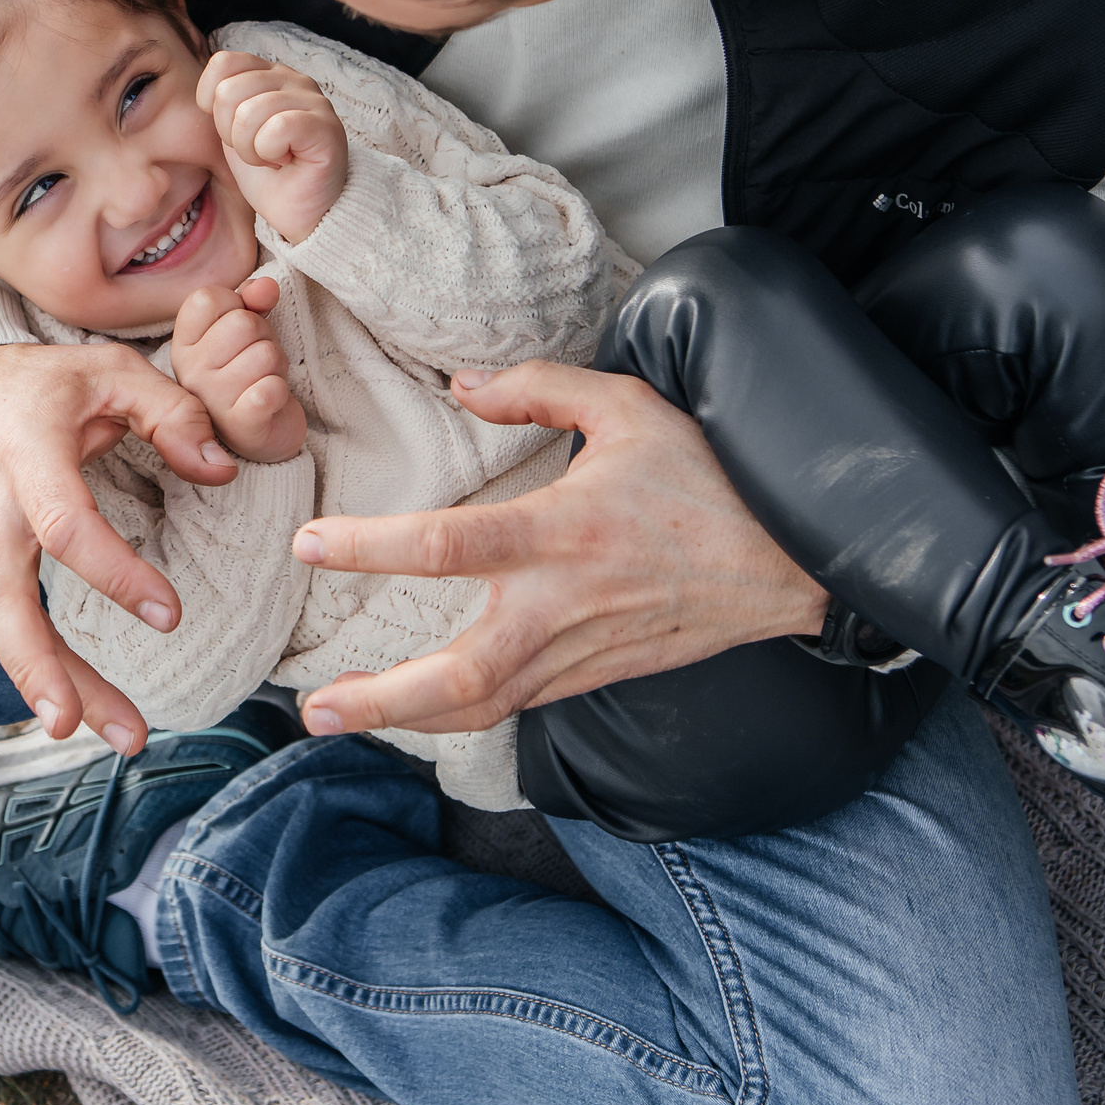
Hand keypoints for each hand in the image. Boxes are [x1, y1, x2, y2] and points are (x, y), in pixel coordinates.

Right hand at [0, 342, 238, 753]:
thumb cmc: (41, 383)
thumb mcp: (110, 372)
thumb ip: (172, 412)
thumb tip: (223, 469)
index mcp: (27, 453)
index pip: (65, 526)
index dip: (115, 574)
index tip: (171, 616)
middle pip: (0, 600)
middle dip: (36, 665)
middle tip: (75, 725)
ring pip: (0, 626)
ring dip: (47, 685)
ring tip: (115, 733)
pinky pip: (2, 623)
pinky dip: (37, 668)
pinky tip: (84, 706)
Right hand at [172, 277, 306, 463]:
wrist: (264, 431)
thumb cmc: (249, 371)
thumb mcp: (247, 328)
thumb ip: (252, 299)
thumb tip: (266, 287)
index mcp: (183, 344)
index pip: (208, 299)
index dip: (236, 305)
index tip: (237, 332)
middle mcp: (190, 372)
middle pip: (242, 323)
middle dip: (264, 337)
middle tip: (257, 360)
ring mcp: (212, 401)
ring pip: (265, 354)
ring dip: (276, 366)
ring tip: (263, 380)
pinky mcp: (241, 426)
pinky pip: (270, 390)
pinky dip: (279, 391)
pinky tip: (270, 401)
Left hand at [198, 50, 349, 242]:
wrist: (300, 215)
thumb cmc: (268, 175)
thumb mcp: (231, 132)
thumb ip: (221, 103)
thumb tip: (208, 90)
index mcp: (269, 74)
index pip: (223, 63)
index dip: (213, 104)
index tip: (232, 132)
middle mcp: (293, 79)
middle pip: (228, 90)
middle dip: (230, 134)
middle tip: (256, 151)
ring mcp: (313, 100)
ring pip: (248, 112)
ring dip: (251, 149)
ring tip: (271, 158)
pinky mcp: (325, 127)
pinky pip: (276, 129)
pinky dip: (269, 153)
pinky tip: (285, 161)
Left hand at [286, 362, 828, 734]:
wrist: (796, 563)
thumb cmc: (711, 478)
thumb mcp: (630, 407)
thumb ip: (539, 386)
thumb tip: (461, 385)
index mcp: (564, 532)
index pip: (446, 545)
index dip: (369, 547)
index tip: (309, 543)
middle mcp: (564, 606)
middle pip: (460, 675)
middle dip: (383, 700)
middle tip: (316, 705)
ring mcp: (581, 652)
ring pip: (484, 706)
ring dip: (408, 719)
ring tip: (343, 714)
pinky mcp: (597, 676)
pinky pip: (517, 704)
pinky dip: (460, 712)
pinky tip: (418, 707)